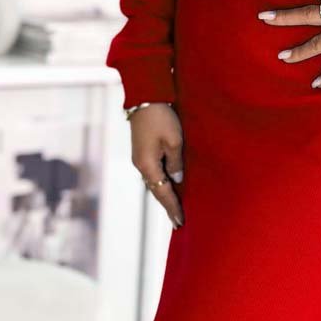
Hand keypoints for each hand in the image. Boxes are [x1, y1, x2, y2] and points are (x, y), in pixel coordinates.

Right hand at [128, 103, 184, 226]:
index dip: (172, 208)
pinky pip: (154, 172)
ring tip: (174, 208)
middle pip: (156, 191)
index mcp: (148, 165)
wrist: (145, 98)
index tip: (180, 222)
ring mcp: (140, 158)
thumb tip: (176, 180)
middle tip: (178, 222)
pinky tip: (169, 186)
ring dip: (164, 195)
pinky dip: (162, 183)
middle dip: (167, 206)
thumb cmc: (161, 118)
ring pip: (154, 182)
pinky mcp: (142, 151)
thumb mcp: (174, 141)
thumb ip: (176, 163)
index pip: (163, 193)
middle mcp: (141, 165)